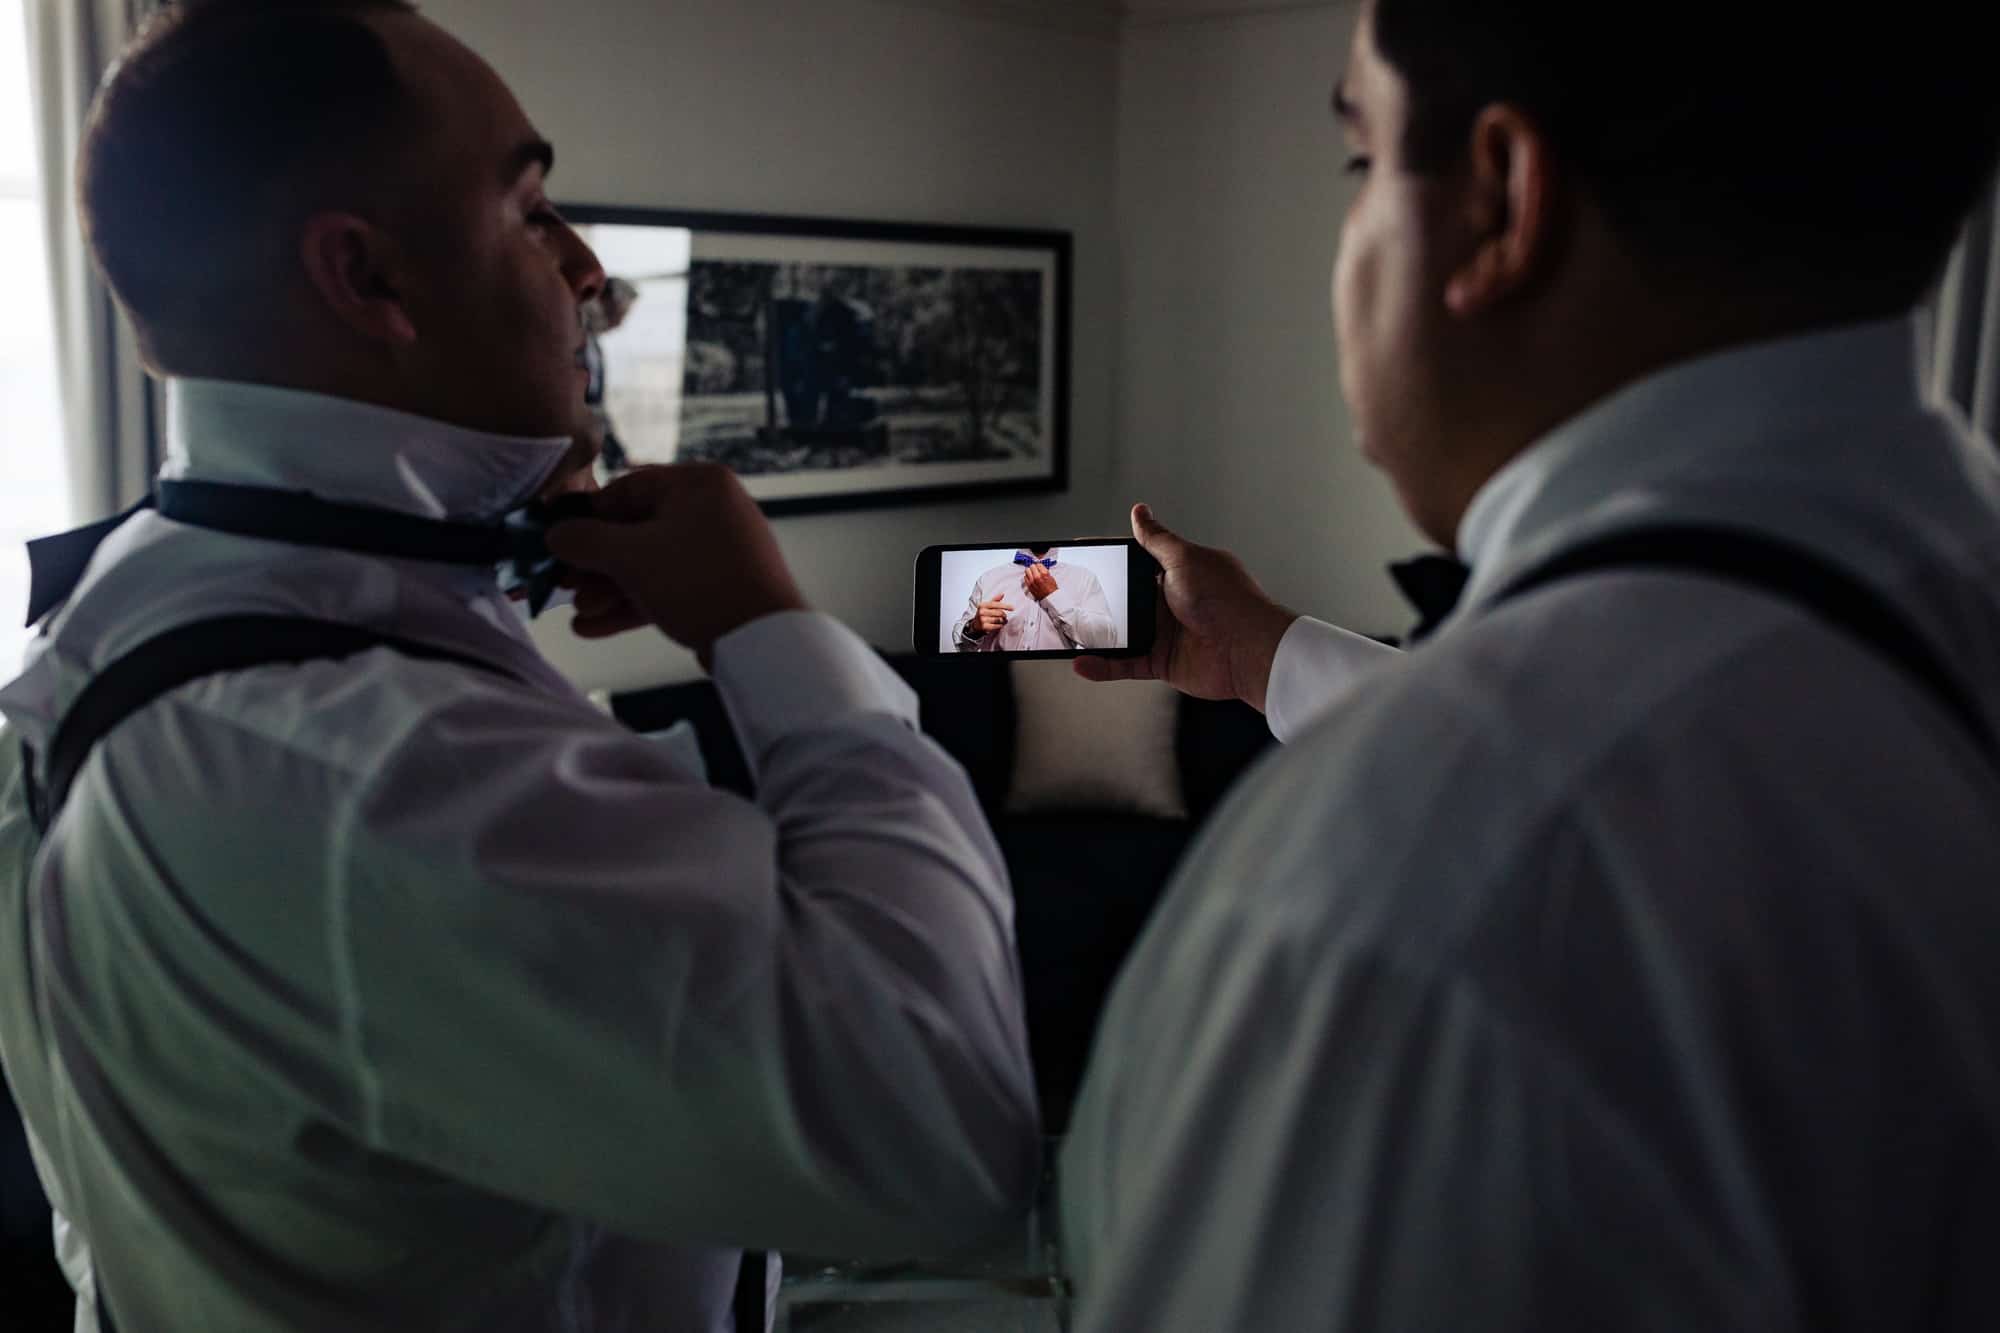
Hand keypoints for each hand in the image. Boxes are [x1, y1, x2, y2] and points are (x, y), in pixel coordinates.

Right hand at [545, 463, 807, 664]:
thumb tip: (555, 535)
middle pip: (637, 531)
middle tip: (564, 585)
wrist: (763, 642)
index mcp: (698, 484)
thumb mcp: (632, 557)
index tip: (560, 540)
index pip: (629, 488)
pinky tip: (595, 627)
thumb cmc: (699, 582)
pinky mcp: (721, 587)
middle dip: (597, 564)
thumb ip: (585, 541)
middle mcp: (713, 509)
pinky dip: (635, 604)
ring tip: (579, 614)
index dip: (589, 516)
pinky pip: (670, 587)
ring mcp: (719, 550)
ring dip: (611, 589)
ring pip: (651, 564)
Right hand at [971, 596, 1013, 634]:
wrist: (976, 625)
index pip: (996, 604)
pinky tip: (999, 625)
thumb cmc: (984, 614)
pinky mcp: (984, 627)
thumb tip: (1002, 594)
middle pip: (999, 613)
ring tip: (1002, 621)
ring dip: (1003, 621)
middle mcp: (981, 612)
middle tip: (1005, 617)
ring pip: (999, 620)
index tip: (1013, 608)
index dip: (1005, 606)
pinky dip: (1000, 626)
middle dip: (1004, 615)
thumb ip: (995, 600)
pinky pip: (997, 626)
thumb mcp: (987, 606)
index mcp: (982, 605)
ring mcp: (982, 620)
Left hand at [1021, 564, 1057, 600]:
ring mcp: (1032, 581)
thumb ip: (1044, 571)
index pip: (1038, 564)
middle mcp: (1037, 576)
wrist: (1049, 597)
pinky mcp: (1028, 585)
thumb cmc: (1051, 588)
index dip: (1038, 565)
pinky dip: (1027, 576)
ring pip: (1027, 571)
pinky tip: (1031, 578)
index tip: (1039, 567)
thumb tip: (1039, 567)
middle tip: (1035, 569)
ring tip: (1032, 574)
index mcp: (1044, 574)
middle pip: (1031, 566)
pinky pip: (1025, 577)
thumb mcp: (1051, 577)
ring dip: (1029, 571)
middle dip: (1033, 567)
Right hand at [1074, 503, 1296, 710]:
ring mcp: (1164, 633)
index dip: (1107, 560)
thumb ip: (1156, 540)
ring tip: (1064, 632)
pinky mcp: (1162, 662)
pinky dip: (1103, 666)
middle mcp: (1168, 602)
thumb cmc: (1224, 598)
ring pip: (1119, 634)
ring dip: (1094, 635)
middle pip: (1122, 600)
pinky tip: (1082, 662)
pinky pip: (1126, 664)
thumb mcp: (1184, 559)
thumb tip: (1140, 511)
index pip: (1133, 563)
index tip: (1078, 557)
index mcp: (1174, 573)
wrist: (1247, 648)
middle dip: (1095, 599)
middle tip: (1062, 596)